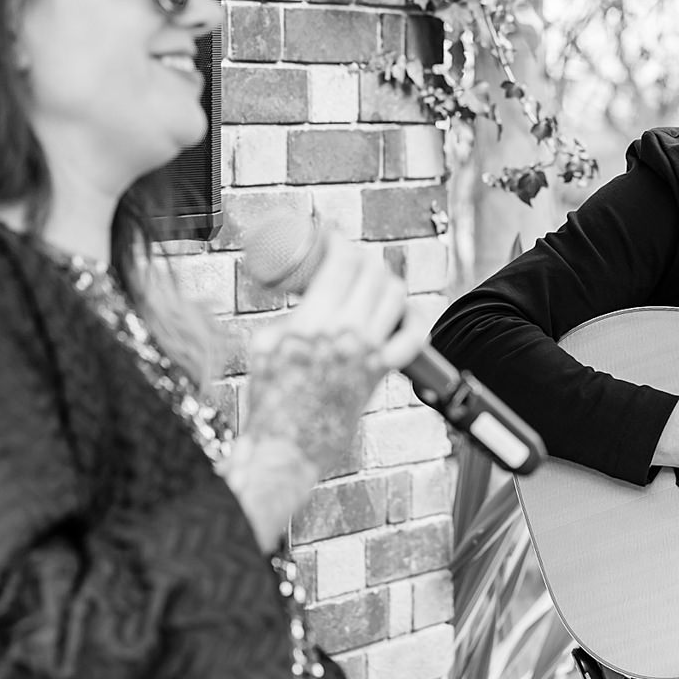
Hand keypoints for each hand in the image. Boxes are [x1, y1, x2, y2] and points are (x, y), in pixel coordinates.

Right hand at [230, 237, 428, 549]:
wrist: (287, 445)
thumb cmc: (268, 398)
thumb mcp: (265, 342)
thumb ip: (292, 313)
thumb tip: (305, 289)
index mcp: (314, 322)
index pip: (342, 262)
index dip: (339, 238)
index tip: (331, 232)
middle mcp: (348, 334)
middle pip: (373, 272)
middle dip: (363, 255)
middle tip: (349, 255)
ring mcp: (370, 353)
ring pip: (396, 295)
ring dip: (385, 280)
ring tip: (369, 281)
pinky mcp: (382, 372)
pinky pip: (413, 337)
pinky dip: (411, 319)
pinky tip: (399, 313)